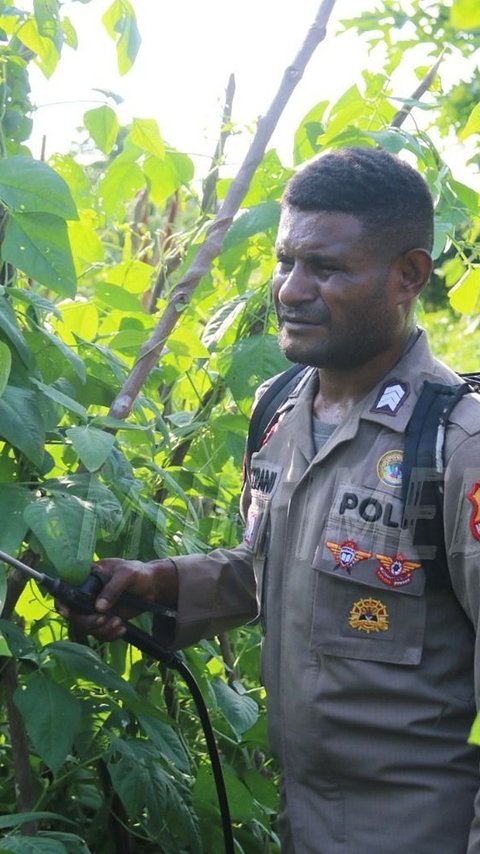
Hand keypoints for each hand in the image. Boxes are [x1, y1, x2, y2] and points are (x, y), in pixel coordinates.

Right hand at [57, 557, 177, 640]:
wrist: (153, 586)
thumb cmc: (138, 573)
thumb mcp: (127, 574)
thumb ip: (113, 588)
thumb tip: (98, 608)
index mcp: (88, 578)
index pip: (67, 590)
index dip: (63, 603)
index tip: (67, 612)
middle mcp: (88, 595)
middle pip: (75, 615)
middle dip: (87, 621)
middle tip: (102, 620)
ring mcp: (97, 609)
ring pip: (88, 627)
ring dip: (101, 630)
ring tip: (118, 623)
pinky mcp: (106, 619)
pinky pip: (101, 633)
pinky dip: (110, 635)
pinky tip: (122, 629)